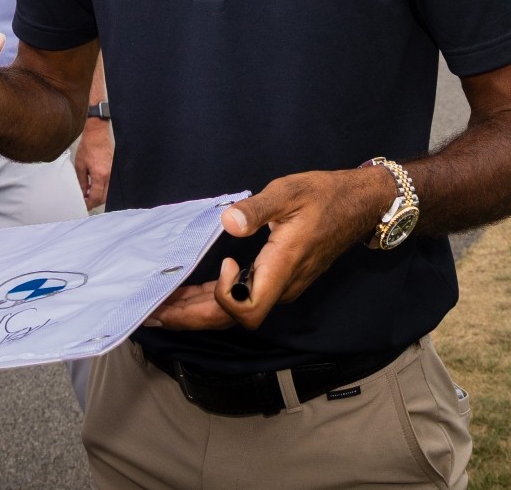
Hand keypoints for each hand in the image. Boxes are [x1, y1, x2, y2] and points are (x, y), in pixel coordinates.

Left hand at [74, 118, 112, 209]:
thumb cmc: (88, 146)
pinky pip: (110, 184)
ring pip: (108, 192)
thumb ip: (82, 182)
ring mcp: (113, 173)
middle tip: (85, 201)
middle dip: (94, 202)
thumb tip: (82, 194)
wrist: (98, 134)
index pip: (96, 197)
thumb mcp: (80, 166)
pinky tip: (94, 185)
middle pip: (104, 197)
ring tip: (88, 193)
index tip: (83, 206)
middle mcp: (109, 176)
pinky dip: (103, 188)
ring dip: (99, 196)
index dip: (89, 204)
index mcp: (100, 175)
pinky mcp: (114, 169)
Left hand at [146, 167, 391, 331]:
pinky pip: (243, 300)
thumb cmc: (324, 194)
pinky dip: (213, 299)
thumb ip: (258, 209)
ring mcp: (280, 286)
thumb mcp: (289, 191)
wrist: (359, 204)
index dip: (227, 297)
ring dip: (198, 311)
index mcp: (284, 266)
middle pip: (234, 319)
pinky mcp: (278, 280)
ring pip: (236, 312)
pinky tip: (190, 293)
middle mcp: (282, 286)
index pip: (250, 310)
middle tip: (151, 314)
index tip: (224, 262)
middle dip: (192, 318)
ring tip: (161, 306)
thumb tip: (228, 222)